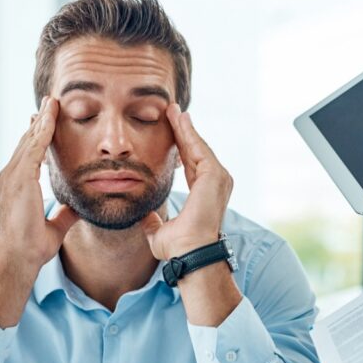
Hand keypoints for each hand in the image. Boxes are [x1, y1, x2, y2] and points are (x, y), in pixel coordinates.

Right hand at [0, 96, 79, 270]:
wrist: (18, 258)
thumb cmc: (31, 248)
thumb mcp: (54, 226)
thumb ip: (65, 214)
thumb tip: (78, 208)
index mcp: (16, 186)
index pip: (28, 154)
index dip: (38, 136)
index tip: (47, 122)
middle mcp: (10, 176)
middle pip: (27, 141)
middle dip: (40, 121)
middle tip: (50, 102)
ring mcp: (12, 176)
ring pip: (30, 139)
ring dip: (43, 120)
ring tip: (53, 102)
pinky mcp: (20, 179)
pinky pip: (33, 147)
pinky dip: (42, 130)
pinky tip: (51, 116)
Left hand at [141, 104, 232, 259]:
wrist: (190, 252)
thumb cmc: (178, 248)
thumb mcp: (159, 232)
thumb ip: (153, 222)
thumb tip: (144, 217)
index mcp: (203, 194)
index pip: (189, 164)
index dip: (179, 147)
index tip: (168, 131)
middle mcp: (214, 184)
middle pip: (195, 151)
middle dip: (183, 131)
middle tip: (172, 111)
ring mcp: (218, 179)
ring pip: (198, 146)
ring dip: (185, 128)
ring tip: (173, 110)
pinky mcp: (215, 175)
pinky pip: (199, 148)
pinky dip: (189, 133)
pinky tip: (179, 120)